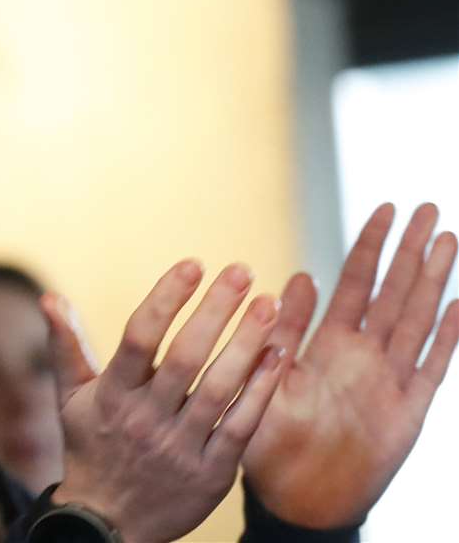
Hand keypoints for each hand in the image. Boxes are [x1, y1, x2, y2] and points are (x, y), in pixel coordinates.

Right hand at [44, 261, 287, 542]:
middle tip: (242, 272)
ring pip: (220, 388)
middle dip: (216, 309)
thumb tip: (48, 297)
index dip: (167, 298)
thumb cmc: (90, 447)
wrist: (108, 523)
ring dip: (248, 342)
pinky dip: (261, 388)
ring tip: (270, 304)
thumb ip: (65, 346)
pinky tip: (277, 354)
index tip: (193, 264)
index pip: (139, 337)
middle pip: (186, 357)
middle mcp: (145, 419)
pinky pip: (242, 425)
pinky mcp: (212, 474)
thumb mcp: (69, 398)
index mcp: (111, 396)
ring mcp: (180, 448)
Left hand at [241, 202, 458, 527]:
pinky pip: (433, 368)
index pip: (354, 281)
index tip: (385, 208)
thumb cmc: (269, 440)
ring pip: (418, 318)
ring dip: (435, 280)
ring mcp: (390, 380)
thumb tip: (293, 278)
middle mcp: (363, 355)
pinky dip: (449, 338)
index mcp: (327, 343)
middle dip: (412, 249)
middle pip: (393, 290)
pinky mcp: (409, 411)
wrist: (294, 498)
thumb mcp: (265, 379)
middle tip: (430, 207)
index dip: (370, 246)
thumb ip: (281, 332)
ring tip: (449, 239)